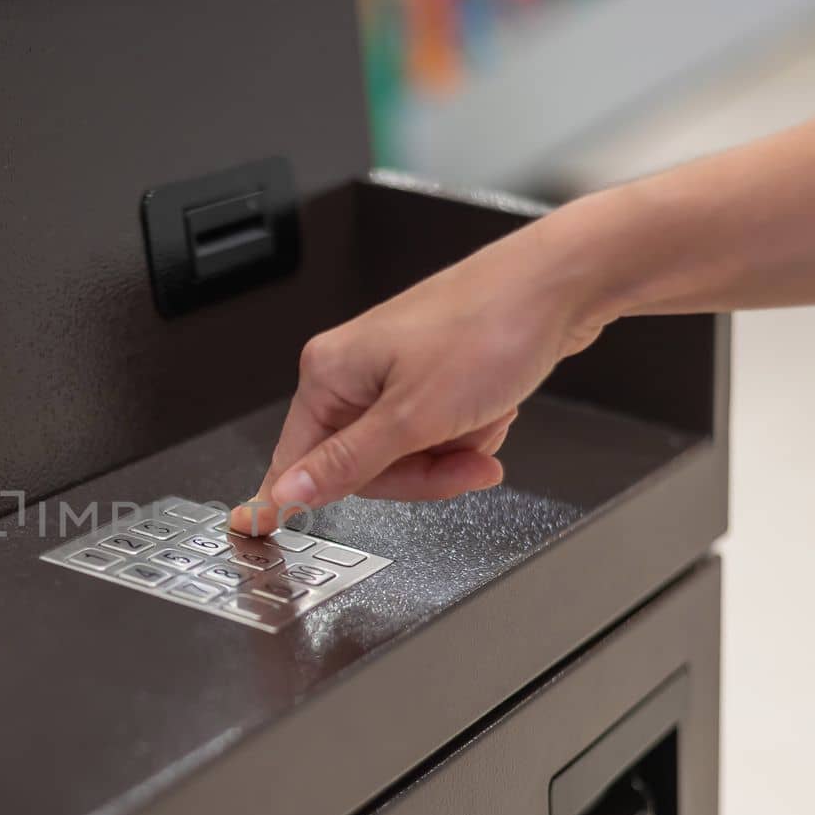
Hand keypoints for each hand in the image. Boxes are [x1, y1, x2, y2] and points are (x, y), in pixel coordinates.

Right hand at [229, 207, 611, 534]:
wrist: (561, 285)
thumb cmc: (491, 325)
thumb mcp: (414, 415)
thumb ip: (347, 463)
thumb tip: (287, 493)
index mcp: (329, 373)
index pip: (297, 460)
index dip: (288, 498)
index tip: (252, 529)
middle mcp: (354, 370)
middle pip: (362, 466)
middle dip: (420, 473)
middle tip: (462, 464)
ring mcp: (395, 372)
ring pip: (407, 455)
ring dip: (452, 452)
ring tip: (484, 421)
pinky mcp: (432, 375)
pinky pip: (437, 433)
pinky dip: (469, 432)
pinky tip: (493, 409)